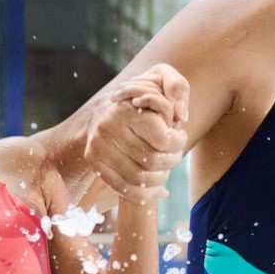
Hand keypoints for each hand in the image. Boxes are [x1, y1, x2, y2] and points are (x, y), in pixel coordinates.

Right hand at [86, 65, 187, 198]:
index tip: (180, 135)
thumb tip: (180, 117)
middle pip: (152, 160)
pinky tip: (160, 191)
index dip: (179, 142)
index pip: (162, 138)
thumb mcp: (162, 77)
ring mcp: (98, 147)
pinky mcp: (94, 162)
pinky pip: (123, 188)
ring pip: (139, 178)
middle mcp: (107, 128)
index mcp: (126, 108)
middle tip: (176, 152)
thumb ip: (177, 88)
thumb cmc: (142, 94)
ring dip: (161, 178)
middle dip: (173, 160)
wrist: (107, 105)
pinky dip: (145, 195)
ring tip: (167, 167)